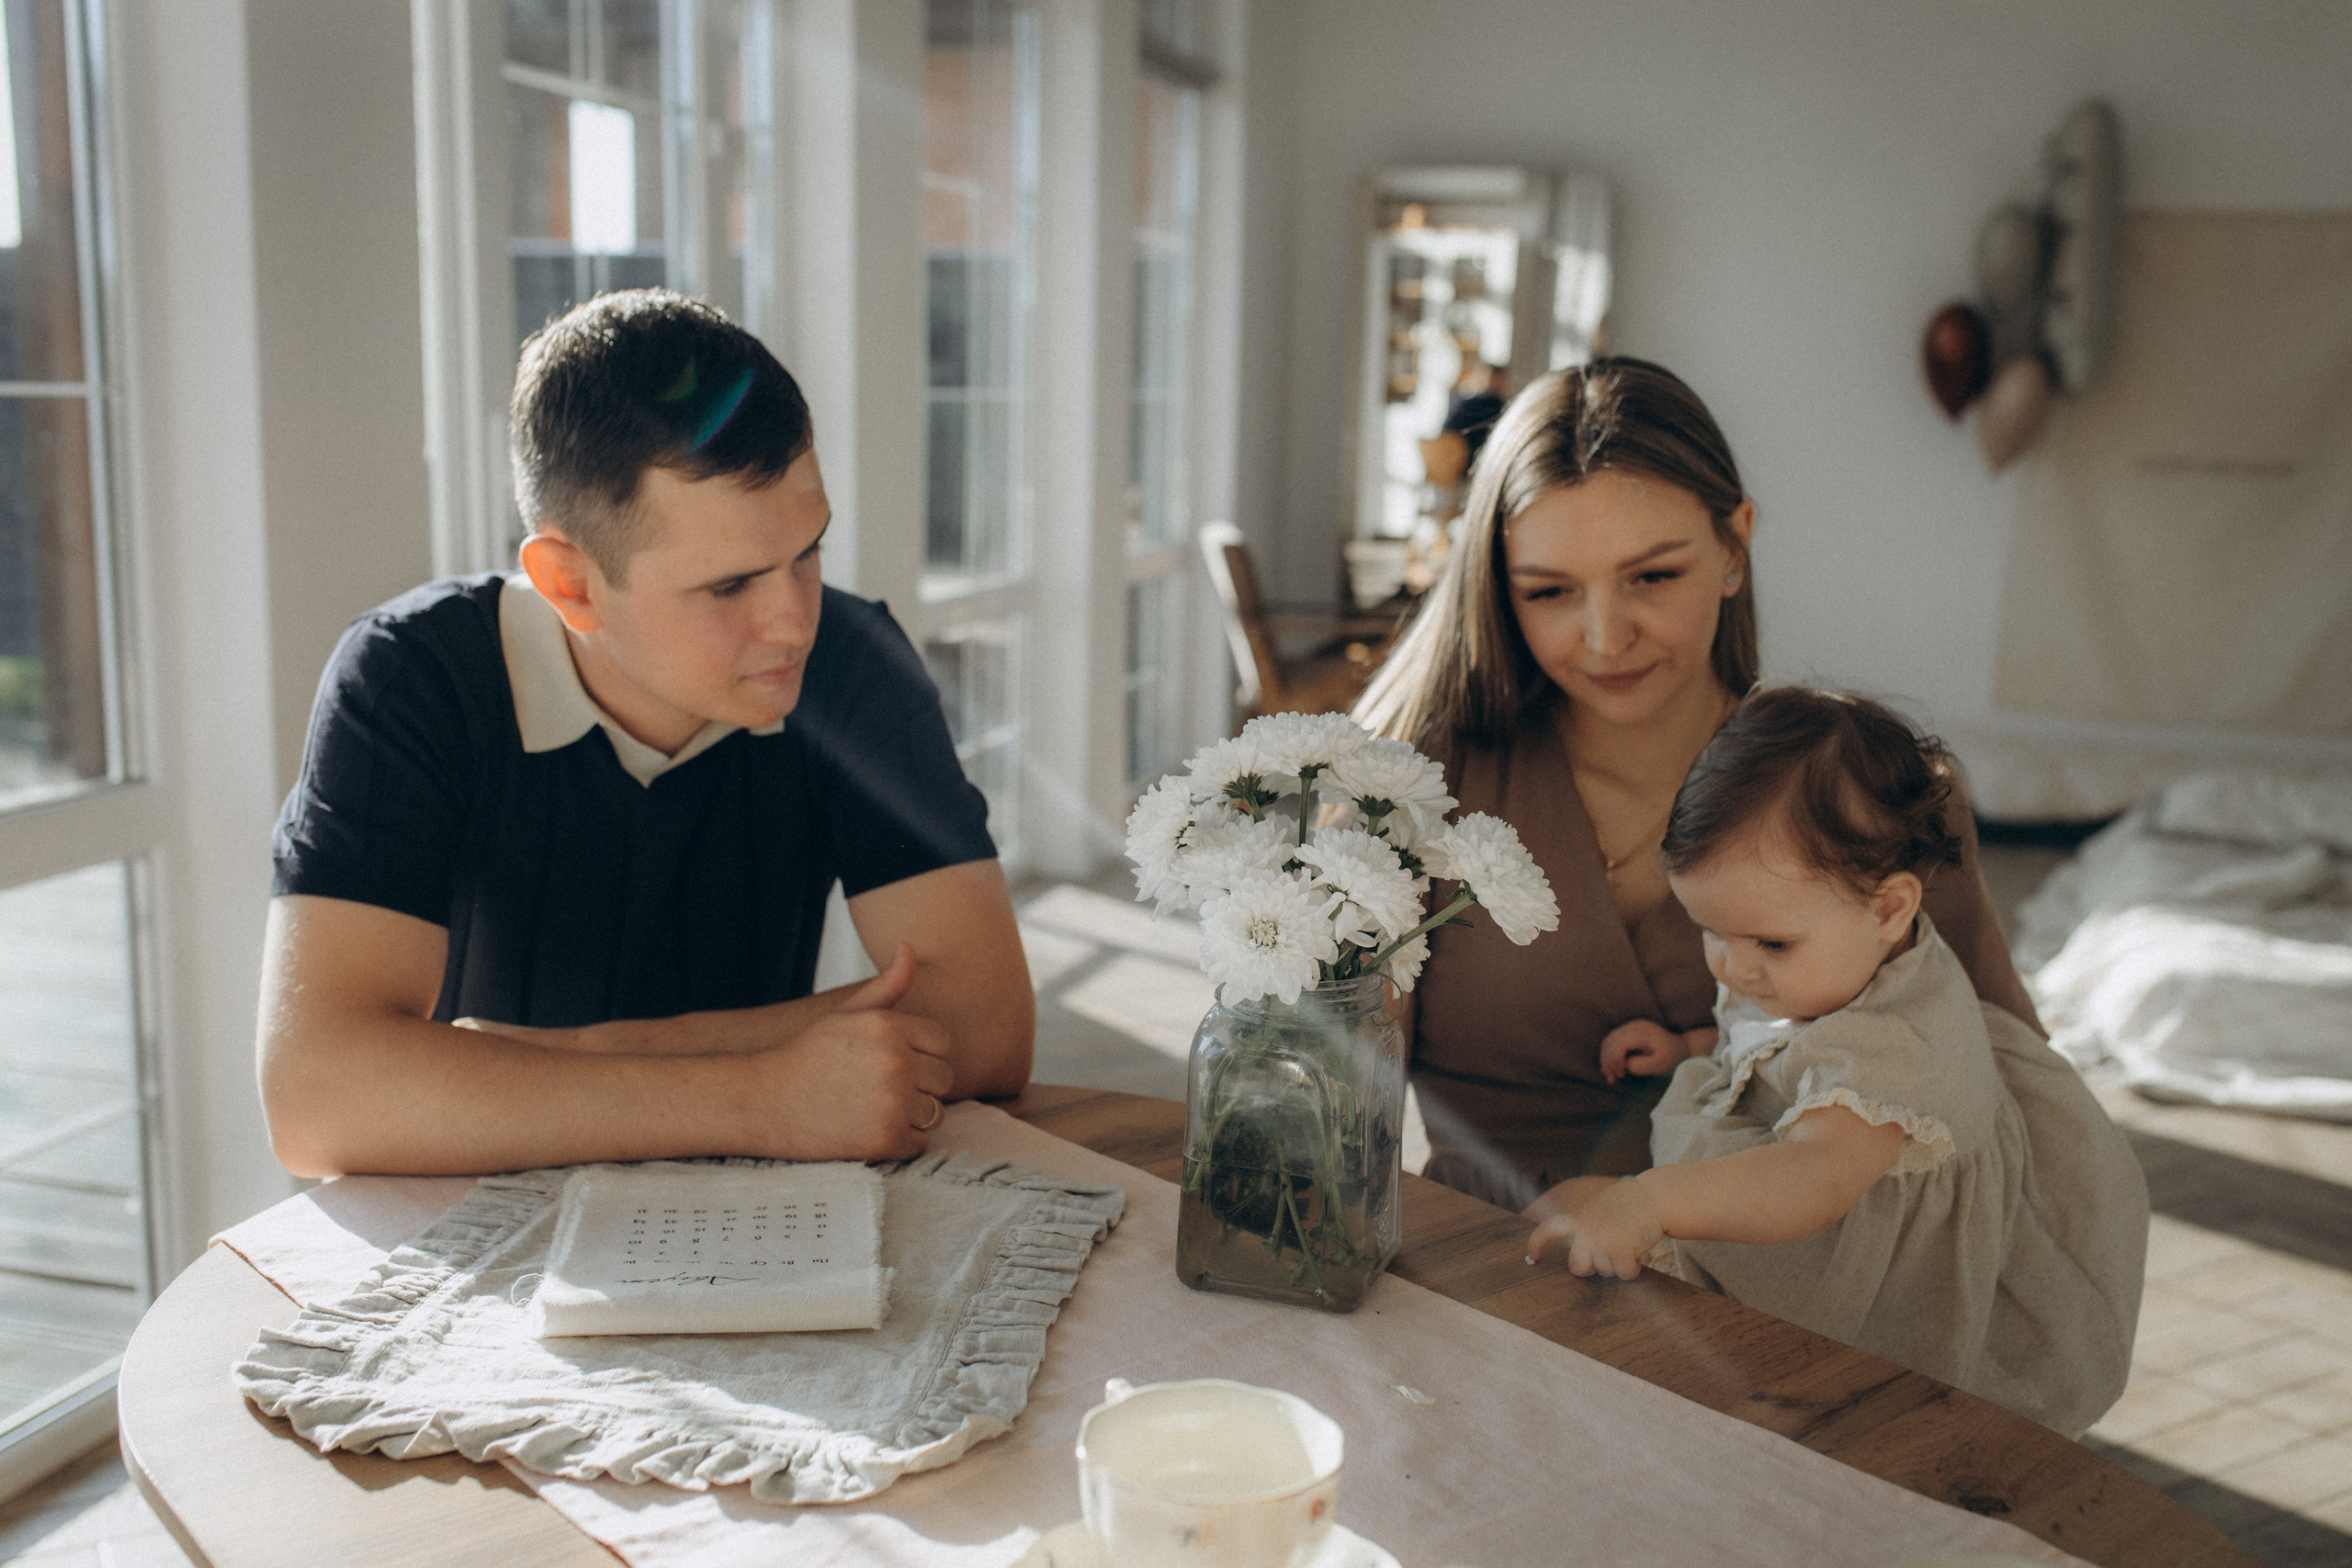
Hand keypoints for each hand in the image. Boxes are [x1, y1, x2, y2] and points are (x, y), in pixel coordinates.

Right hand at [746, 945, 956, 1161]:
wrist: (764, 1101)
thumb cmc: (808, 1056)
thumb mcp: (846, 1014)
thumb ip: (887, 985)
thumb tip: (910, 948)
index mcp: (889, 1026)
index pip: (943, 1043)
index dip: (921, 1055)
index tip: (892, 1063)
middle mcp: (896, 1061)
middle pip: (944, 1079)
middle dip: (920, 1086)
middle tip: (881, 1090)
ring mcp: (892, 1102)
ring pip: (935, 1113)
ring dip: (912, 1117)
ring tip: (874, 1109)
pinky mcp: (884, 1139)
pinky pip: (919, 1143)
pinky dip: (900, 1143)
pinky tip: (870, 1131)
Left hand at [1525, 1175, 1664, 1279]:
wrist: (1653, 1198)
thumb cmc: (1629, 1204)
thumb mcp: (1599, 1208)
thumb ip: (1586, 1227)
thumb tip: (1581, 1257)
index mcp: (1578, 1219)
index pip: (1549, 1230)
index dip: (1538, 1244)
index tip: (1534, 1256)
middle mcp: (1585, 1232)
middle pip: (1577, 1268)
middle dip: (1592, 1269)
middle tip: (1606, 1256)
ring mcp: (1601, 1242)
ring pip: (1605, 1272)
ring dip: (1618, 1264)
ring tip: (1628, 1243)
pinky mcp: (1620, 1252)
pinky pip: (1624, 1274)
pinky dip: (1633, 1268)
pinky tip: (1638, 1252)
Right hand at [1600, 1019, 1686, 1083]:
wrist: (1680, 1049)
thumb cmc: (1673, 1057)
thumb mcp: (1660, 1064)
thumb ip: (1640, 1065)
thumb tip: (1624, 1064)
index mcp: (1643, 1031)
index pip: (1620, 1043)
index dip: (1615, 1059)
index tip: (1622, 1074)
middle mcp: (1634, 1026)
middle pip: (1610, 1041)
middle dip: (1608, 1061)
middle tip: (1613, 1078)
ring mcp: (1629, 1028)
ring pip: (1608, 1042)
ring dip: (1606, 1060)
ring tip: (1611, 1077)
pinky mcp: (1627, 1034)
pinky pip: (1611, 1044)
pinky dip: (1608, 1058)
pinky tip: (1610, 1071)